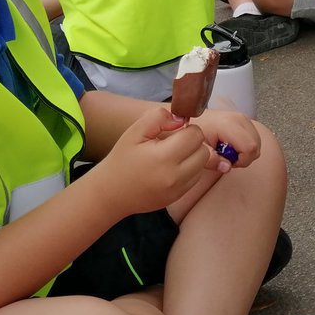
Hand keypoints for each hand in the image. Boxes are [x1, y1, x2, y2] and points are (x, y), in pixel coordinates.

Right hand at [94, 107, 213, 215]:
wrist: (110, 193)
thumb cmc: (122, 159)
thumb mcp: (134, 131)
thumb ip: (158, 118)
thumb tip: (181, 119)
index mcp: (163, 157)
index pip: (195, 136)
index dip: (187, 128)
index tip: (174, 131)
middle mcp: (175, 176)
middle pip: (203, 150)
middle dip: (193, 142)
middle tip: (174, 142)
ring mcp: (178, 189)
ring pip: (203, 165)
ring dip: (194, 156)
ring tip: (173, 154)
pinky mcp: (178, 196)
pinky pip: (196, 178)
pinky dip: (190, 169)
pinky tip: (172, 167)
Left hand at [193, 110, 261, 167]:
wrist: (193, 120)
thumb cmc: (195, 132)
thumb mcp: (199, 149)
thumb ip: (211, 160)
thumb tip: (226, 167)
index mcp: (228, 125)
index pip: (250, 147)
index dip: (242, 161)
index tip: (228, 162)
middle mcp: (239, 119)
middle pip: (256, 146)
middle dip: (244, 158)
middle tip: (227, 157)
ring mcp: (243, 118)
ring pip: (257, 143)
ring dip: (245, 152)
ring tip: (228, 151)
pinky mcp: (245, 119)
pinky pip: (254, 138)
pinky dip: (246, 146)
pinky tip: (231, 145)